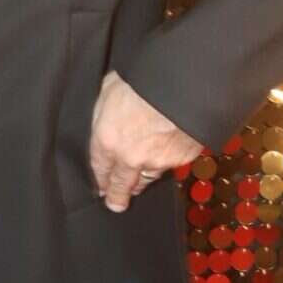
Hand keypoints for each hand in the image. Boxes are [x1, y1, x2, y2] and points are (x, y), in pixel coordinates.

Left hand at [88, 71, 203, 213]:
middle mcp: (130, 157)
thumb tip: (105, 115)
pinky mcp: (182, 158)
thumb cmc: (143, 79)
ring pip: (147, 178)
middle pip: (121, 185)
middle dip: (117, 196)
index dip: (100, 179)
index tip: (101, 187)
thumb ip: (105, 111)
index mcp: (107, 140)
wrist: (182, 83)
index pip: (99, 168)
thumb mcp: (109, 89)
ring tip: (138, 185)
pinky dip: (166, 164)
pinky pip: (170, 166)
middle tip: (116, 204)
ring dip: (141, 181)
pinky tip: (164, 161)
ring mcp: (158, 160)